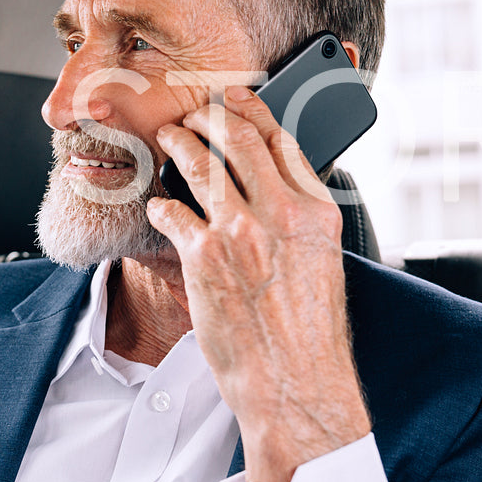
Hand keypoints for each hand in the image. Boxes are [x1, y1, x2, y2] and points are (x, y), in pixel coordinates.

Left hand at [147, 85, 371, 481]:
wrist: (293, 385)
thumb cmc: (309, 336)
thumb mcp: (322, 265)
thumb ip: (299, 221)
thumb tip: (273, 192)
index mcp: (317, 213)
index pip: (281, 140)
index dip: (253, 111)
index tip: (237, 97)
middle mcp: (281, 212)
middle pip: (238, 138)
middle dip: (210, 114)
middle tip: (193, 110)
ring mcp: (239, 230)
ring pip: (200, 162)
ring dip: (179, 143)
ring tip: (168, 137)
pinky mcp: (203, 255)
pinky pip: (171, 210)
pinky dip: (162, 202)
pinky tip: (158, 203)